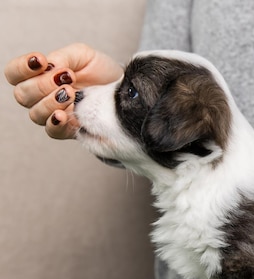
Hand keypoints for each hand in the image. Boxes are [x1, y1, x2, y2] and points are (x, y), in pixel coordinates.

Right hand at [4, 43, 123, 138]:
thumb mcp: (82, 55)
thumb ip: (63, 57)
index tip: (42, 61)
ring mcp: (52, 114)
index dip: (22, 67)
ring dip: (50, 102)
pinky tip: (63, 115)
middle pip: (22, 95)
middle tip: (65, 78)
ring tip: (70, 93)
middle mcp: (40, 97)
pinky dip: (55, 123)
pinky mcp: (68, 129)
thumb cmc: (99, 71)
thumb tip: (49, 66)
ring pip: (35, 114)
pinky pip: (52, 131)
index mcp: (38, 76)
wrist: (122, 88)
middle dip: (41, 85)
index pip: (14, 74)